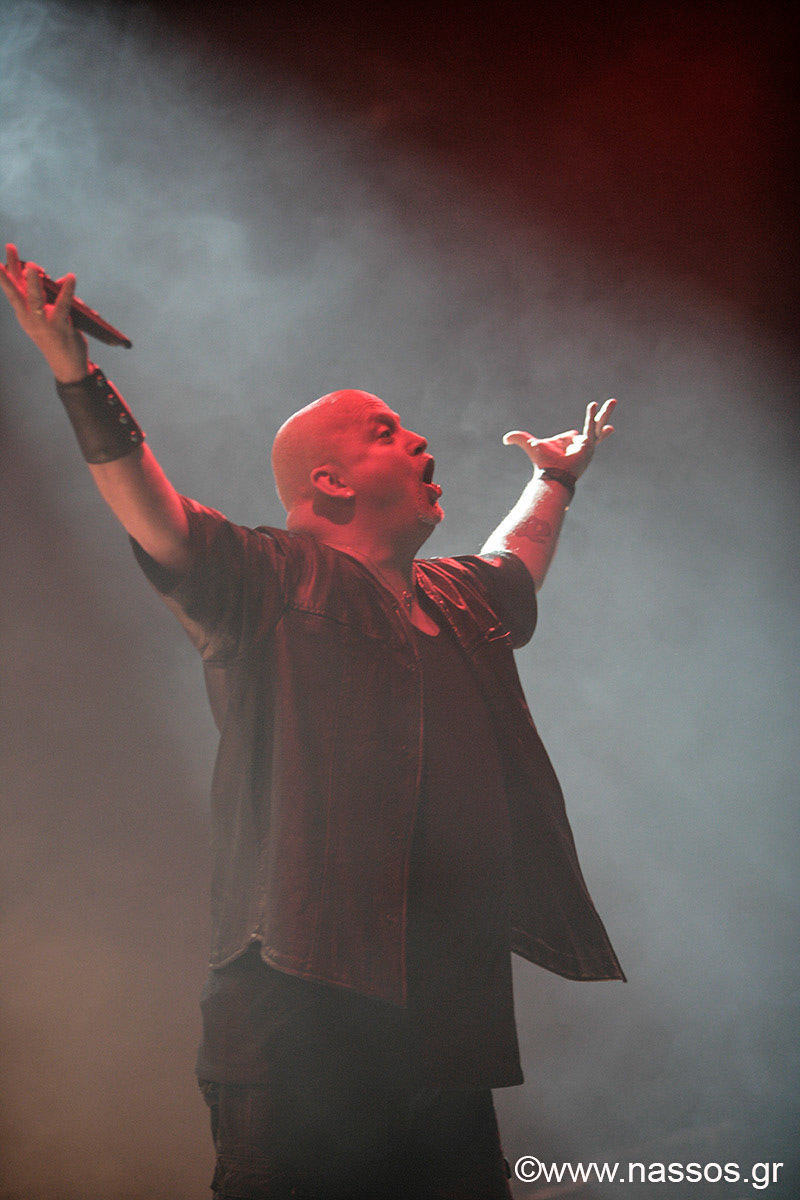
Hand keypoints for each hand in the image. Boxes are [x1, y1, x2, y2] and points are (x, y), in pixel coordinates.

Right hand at [0, 243, 88, 382]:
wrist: (67, 367)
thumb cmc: (57, 339)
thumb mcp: (49, 317)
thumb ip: (51, 298)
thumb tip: (58, 281)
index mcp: (24, 314)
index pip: (13, 289)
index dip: (8, 271)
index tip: (5, 253)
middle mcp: (29, 318)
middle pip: (17, 290)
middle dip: (13, 269)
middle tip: (10, 249)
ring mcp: (43, 323)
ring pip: (35, 299)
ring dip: (33, 282)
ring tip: (33, 265)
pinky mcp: (59, 327)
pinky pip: (63, 305)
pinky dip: (67, 291)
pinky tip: (70, 278)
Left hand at [502, 398, 616, 479]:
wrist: (552, 475)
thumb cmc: (543, 462)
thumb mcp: (530, 445)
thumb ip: (519, 439)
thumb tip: (505, 438)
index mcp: (568, 444)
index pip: (572, 435)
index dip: (565, 439)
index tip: (561, 451)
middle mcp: (579, 445)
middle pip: (591, 427)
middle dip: (599, 416)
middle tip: (606, 403)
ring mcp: (587, 446)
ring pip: (596, 425)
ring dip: (604, 413)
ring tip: (613, 401)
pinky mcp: (589, 446)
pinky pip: (592, 428)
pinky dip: (593, 417)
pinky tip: (596, 407)